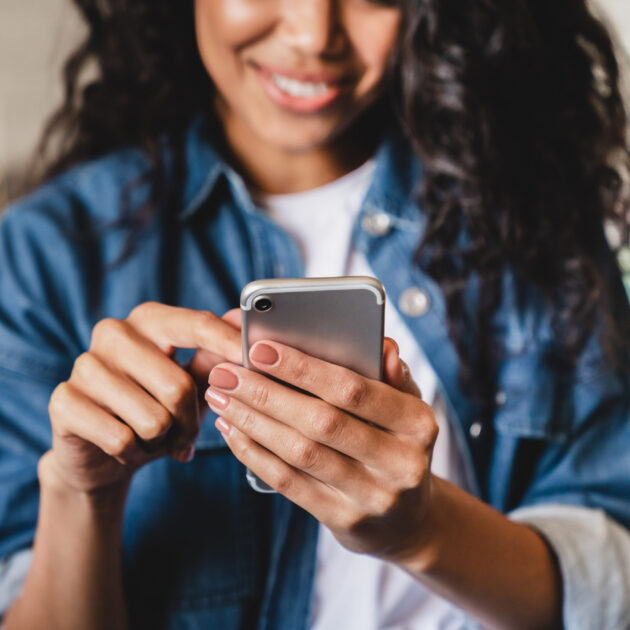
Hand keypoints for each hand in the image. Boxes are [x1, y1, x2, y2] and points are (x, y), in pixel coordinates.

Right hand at [44, 303, 241, 493]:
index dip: (229, 344)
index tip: (254, 359)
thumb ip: (215, 356)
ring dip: (161, 441)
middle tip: (185, 435)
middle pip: (178, 386)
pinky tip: (126, 448)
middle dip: (190, 422)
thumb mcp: (191, 383)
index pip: (197, 324)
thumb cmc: (155, 409)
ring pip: (152, 419)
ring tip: (152, 438)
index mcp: (150, 320)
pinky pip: (121, 439)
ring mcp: (85, 364)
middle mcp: (114, 332)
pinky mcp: (64, 400)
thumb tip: (243, 324)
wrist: (102, 452)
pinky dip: (133, 454)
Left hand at [205, 338, 438, 562]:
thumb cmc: (397, 445)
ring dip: (252, 422)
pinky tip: (232, 431)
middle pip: (321, 422)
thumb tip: (382, 346)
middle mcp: (400, 463)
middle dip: (266, 394)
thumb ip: (392, 376)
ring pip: (300, 453)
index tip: (260, 349)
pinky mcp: (344, 520)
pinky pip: (290, 483)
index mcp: (418, 424)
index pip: (355, 390)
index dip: (304, 369)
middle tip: (226, 373)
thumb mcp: (407, 409)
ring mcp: (372, 497)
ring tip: (221, 397)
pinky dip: (255, 454)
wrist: (408, 520)